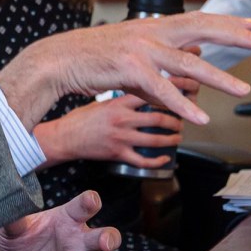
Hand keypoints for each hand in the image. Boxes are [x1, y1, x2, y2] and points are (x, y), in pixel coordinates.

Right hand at [0, 11, 250, 128]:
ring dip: (218, 79)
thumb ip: (155, 70)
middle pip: (200, 30)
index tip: (248, 24)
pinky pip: (162, 89)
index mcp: (150, 26)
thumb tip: (176, 84)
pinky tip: (198, 117)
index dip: (223, 22)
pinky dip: (182, 105)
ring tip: (240, 90)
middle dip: (233, 36)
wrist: (57, 59)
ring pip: (188, 63)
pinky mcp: (129, 67)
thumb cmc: (89, 59)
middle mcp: (149, 32)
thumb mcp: (128, 59)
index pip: (195, 20)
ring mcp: (140, 48)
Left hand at [0, 191, 118, 250]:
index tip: (92, 200)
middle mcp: (77, 240)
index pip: (82, 207)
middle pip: (104, 235)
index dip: (90, 202)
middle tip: (105, 241)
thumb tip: (8, 203)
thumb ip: (13, 217)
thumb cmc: (18, 241)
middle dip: (109, 238)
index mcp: (66, 219)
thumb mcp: (13, 227)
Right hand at [33, 94, 182, 168]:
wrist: (64, 137)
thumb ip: (122, 100)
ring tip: (177, 137)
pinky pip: (143, 160)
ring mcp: (120, 138)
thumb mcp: (101, 102)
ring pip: (154, 140)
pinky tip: (165, 158)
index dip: (171, 91)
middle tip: (182, 120)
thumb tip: (142, 94)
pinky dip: (157, 161)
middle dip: (175, 120)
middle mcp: (122, 119)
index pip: (150, 93)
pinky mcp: (117, 154)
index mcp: (118, 103)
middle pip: (158, 118)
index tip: (186, 89)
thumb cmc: (81, 119)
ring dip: (171, 139)